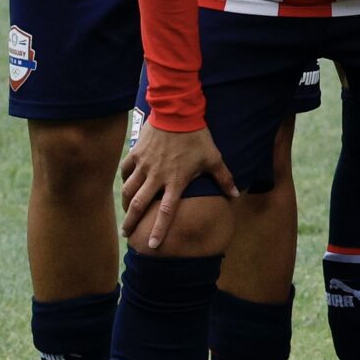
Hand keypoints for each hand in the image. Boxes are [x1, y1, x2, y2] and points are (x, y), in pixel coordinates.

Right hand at [120, 122, 237, 246]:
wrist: (178, 113)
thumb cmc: (197, 138)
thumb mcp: (214, 158)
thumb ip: (224, 178)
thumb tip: (236, 195)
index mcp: (176, 181)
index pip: (166, 211)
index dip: (159, 229)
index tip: (153, 245)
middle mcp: (157, 177)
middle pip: (139, 205)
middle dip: (131, 222)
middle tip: (126, 235)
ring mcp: (144, 165)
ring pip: (128, 190)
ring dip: (124, 204)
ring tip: (124, 215)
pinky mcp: (136, 154)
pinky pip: (125, 171)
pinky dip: (123, 180)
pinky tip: (123, 186)